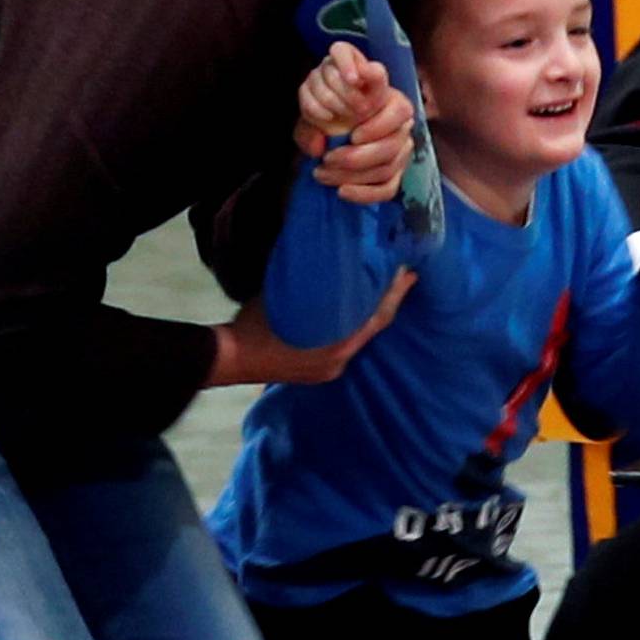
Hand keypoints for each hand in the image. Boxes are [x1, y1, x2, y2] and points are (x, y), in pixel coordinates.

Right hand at [207, 269, 415, 387]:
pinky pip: (341, 346)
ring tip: (378, 290)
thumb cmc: (255, 324)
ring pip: (357, 337)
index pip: (377, 317)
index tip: (410, 274)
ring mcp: (328, 370)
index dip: (395, 295)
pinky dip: (349, 328)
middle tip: (402, 276)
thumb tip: (335, 265)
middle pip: (371, 328)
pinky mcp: (316, 373)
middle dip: (386, 302)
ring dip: (367, 315)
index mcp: (337, 346)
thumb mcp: (290, 297)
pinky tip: (349, 313)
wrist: (229, 358)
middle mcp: (339, 361)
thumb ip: (318, 288)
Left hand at [296, 41, 417, 204]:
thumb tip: (318, 147)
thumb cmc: (328, 113)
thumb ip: (311, 126)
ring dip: (353, 176)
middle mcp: (402, 127)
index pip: (399, 113)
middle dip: (357, 158)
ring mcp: (401, 152)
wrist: (329, 127)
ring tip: (323, 174)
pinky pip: (387, 190)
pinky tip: (341, 191)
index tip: (352, 136)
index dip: (378, 127)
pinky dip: (364, 194)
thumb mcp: (314, 112)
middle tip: (327, 160)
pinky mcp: (395, 174)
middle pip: (391, 148)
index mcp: (390, 101)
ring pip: (386, 170)